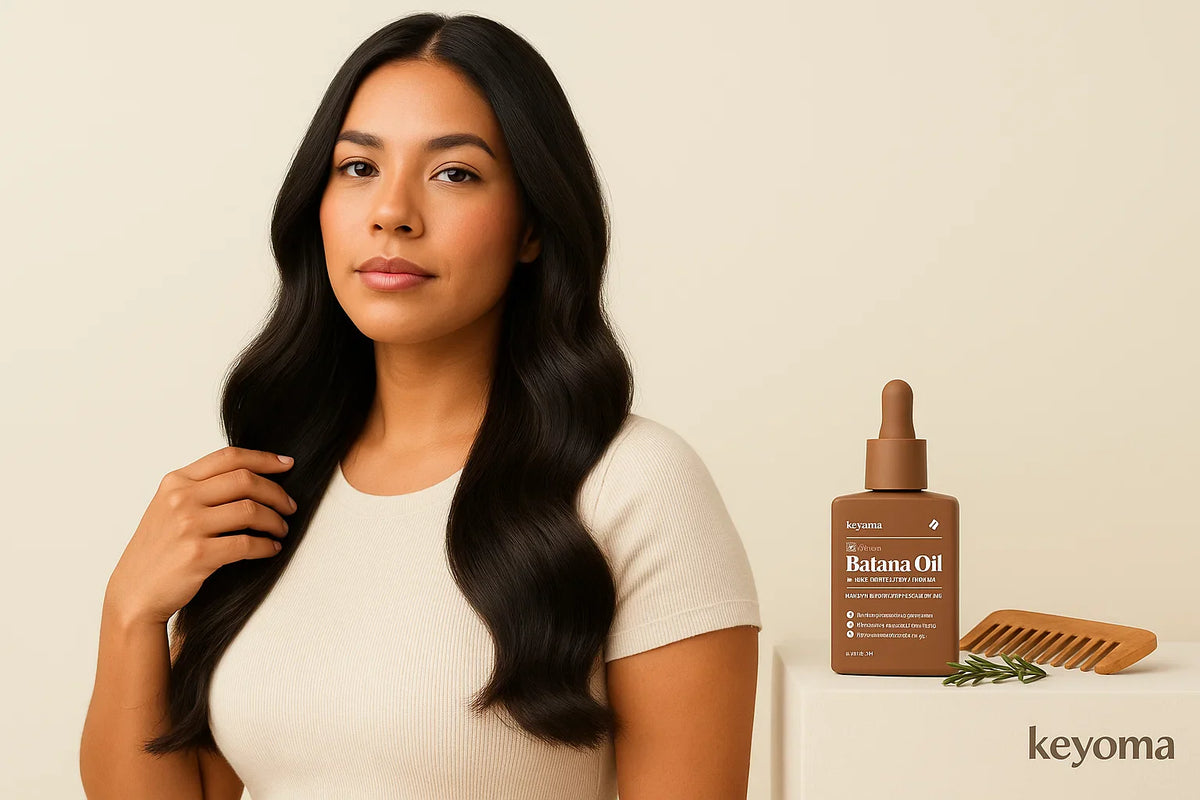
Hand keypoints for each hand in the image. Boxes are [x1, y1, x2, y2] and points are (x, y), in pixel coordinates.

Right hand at [104, 446, 297, 625]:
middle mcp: (180, 498)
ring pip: (251, 510)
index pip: (229, 457)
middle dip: (276, 492)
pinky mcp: (198, 555)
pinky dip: (267, 546)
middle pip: (245, 480)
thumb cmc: (158, 551)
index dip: (263, 459)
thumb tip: (251, 477)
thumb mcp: (169, 507)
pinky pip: (247, 544)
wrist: (134, 593)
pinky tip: (271, 549)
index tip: (286, 465)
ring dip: (275, 520)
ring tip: (281, 529)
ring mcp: (188, 526)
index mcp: (176, 481)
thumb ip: (201, 488)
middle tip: (290, 506)